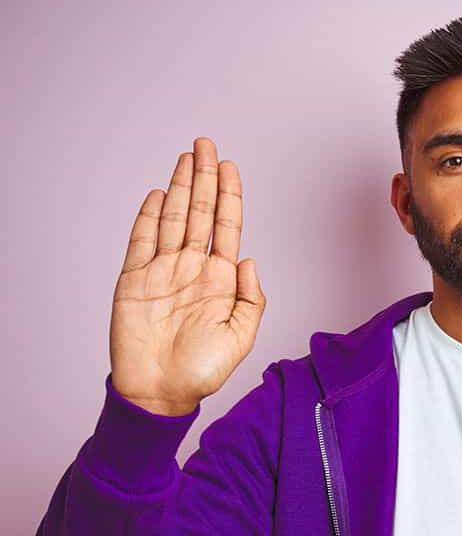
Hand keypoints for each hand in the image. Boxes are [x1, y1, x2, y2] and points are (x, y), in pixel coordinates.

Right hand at [109, 138, 265, 415]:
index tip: (230, 165)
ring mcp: (163, 271)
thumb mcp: (241, 337)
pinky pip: (141, 240)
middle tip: (205, 144)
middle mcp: (193, 268)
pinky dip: (149, 215)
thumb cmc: (202, 370)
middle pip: (201, 212)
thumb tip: (251, 260)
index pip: (227, 226)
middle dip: (204, 176)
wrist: (160, 392)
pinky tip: (160, 193)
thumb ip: (252, 299)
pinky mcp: (135, 280)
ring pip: (174, 218)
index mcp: (221, 279)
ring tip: (187, 156)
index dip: (229, 194)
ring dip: (181, 186)